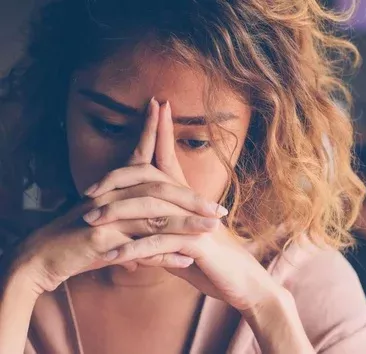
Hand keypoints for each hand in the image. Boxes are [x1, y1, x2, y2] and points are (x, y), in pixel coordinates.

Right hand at [9, 99, 215, 294]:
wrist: (43, 259)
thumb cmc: (77, 239)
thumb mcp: (107, 221)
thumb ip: (135, 218)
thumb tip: (158, 218)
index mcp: (114, 188)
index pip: (138, 155)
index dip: (151, 130)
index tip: (163, 105)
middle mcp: (111, 197)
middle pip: (157, 189)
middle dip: (191, 198)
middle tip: (220, 209)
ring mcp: (106, 217)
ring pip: (154, 217)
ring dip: (186, 225)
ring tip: (213, 231)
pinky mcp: (100, 241)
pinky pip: (140, 248)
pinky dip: (165, 256)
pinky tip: (186, 260)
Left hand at [87, 99, 283, 312]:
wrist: (239, 280)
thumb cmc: (209, 259)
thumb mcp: (180, 240)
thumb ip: (159, 230)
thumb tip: (135, 230)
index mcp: (187, 197)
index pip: (170, 157)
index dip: (162, 130)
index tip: (155, 105)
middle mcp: (191, 203)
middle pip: (152, 178)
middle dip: (119, 178)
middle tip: (88, 190)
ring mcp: (195, 221)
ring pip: (151, 208)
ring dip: (117, 214)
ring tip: (89, 221)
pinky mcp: (197, 244)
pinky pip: (158, 244)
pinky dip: (132, 250)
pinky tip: (111, 256)